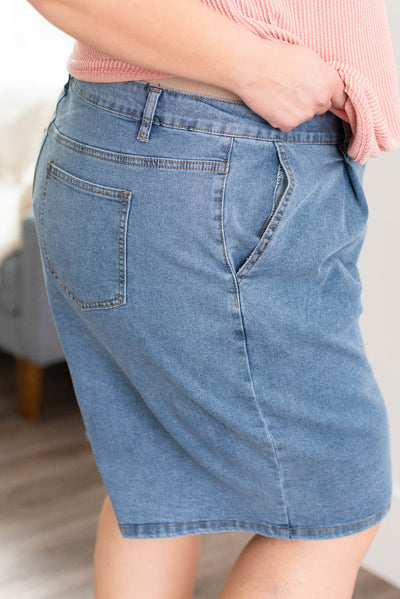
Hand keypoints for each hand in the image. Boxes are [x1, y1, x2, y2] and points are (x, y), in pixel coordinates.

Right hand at [232, 40, 348, 130]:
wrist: (252, 67)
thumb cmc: (279, 57)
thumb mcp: (309, 58)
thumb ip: (322, 75)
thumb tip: (325, 86)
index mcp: (329, 82)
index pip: (341, 98)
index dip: (332, 97)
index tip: (327, 98)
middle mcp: (320, 100)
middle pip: (321, 107)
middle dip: (312, 101)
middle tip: (294, 89)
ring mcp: (304, 115)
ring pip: (304, 116)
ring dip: (296, 110)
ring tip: (280, 94)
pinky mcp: (288, 124)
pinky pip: (289, 124)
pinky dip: (282, 117)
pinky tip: (274, 104)